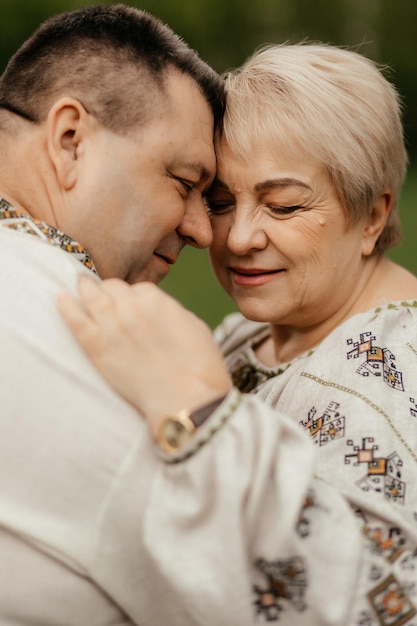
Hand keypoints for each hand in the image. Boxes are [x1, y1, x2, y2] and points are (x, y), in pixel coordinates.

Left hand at [57, 277, 231, 433]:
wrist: (188, 399)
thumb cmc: (200, 364)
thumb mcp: (193, 324)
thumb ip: (170, 310)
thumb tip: (156, 309)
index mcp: (155, 300)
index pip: (138, 288)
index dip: (137, 297)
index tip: (136, 305)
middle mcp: (129, 308)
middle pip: (113, 288)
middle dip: (112, 291)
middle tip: (109, 295)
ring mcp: (110, 328)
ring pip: (92, 298)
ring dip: (86, 289)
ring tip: (80, 284)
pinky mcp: (98, 350)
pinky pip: (76, 322)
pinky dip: (66, 308)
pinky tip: (60, 298)